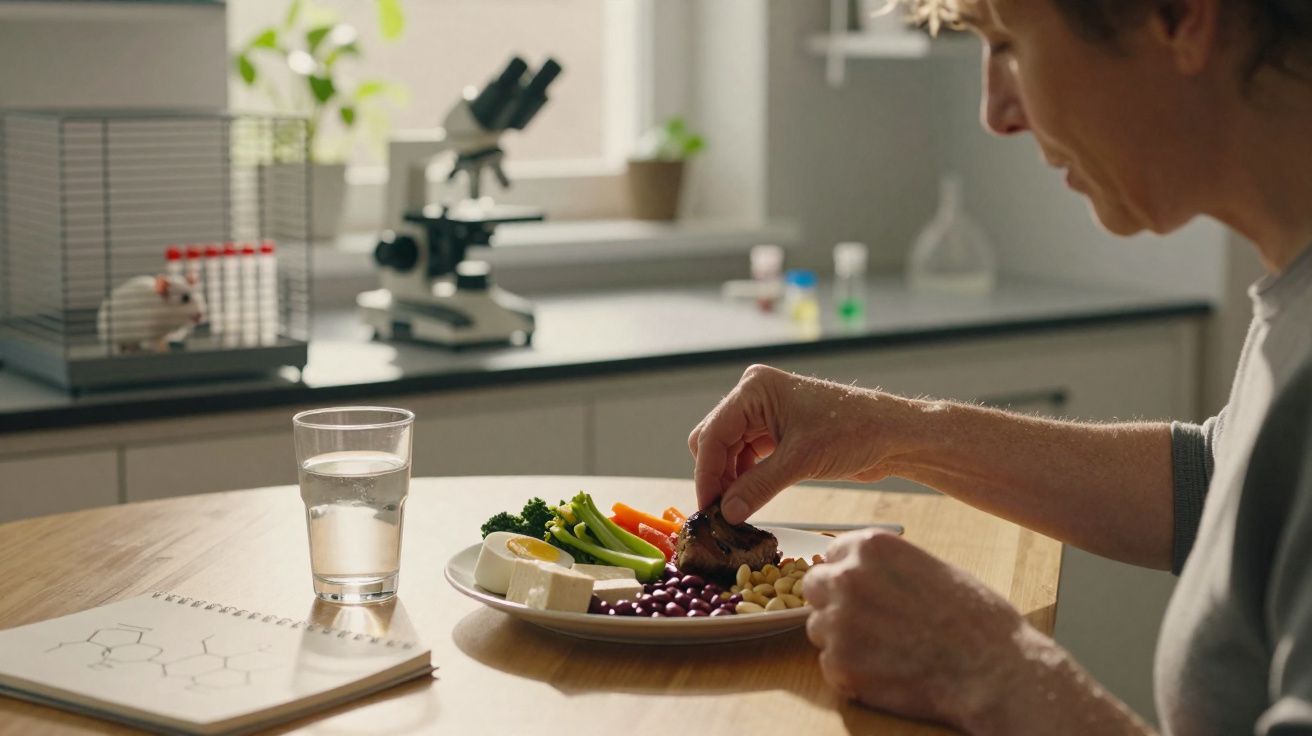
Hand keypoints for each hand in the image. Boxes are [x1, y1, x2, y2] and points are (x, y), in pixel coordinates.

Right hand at [688, 364, 914, 521]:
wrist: (892, 434)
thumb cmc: (854, 431)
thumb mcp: (801, 461)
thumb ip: (758, 486)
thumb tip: (726, 513)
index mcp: (755, 389)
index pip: (712, 433)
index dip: (707, 473)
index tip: (708, 508)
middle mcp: (754, 398)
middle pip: (713, 441)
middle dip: (715, 476)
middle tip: (720, 514)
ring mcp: (764, 416)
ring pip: (727, 452)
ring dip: (729, 482)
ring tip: (734, 513)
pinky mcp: (776, 434)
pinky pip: (745, 459)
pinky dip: (744, 481)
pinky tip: (748, 502)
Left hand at [805, 529, 1036, 729]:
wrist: (993, 670)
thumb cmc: (975, 619)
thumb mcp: (932, 569)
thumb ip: (889, 569)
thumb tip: (865, 575)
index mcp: (870, 548)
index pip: (833, 554)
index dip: (848, 575)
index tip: (863, 591)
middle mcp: (846, 578)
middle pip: (815, 587)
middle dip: (834, 603)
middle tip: (868, 623)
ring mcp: (839, 622)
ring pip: (820, 628)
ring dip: (843, 639)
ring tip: (886, 651)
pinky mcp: (840, 665)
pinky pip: (830, 665)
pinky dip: (851, 672)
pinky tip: (887, 673)